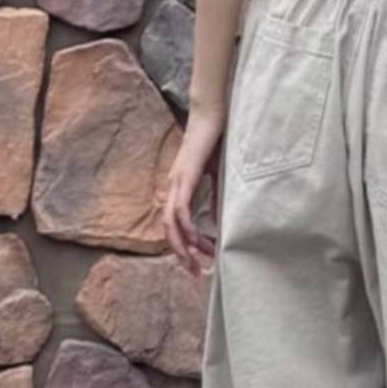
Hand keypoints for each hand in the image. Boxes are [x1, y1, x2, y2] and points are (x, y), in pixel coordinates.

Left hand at [164, 110, 223, 276]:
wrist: (213, 115)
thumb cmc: (217, 142)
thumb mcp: (218, 177)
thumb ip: (215, 198)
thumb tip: (218, 221)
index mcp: (180, 188)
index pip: (176, 224)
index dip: (185, 245)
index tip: (200, 260)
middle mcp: (173, 187)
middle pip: (168, 229)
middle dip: (181, 254)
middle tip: (195, 272)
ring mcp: (177, 182)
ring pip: (171, 223)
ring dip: (182, 246)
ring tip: (195, 263)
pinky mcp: (184, 176)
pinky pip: (181, 208)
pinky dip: (186, 226)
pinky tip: (195, 240)